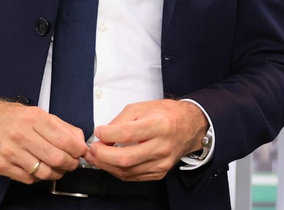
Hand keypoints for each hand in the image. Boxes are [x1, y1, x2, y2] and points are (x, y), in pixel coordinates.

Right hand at [0, 93, 86, 183]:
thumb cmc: (12, 117)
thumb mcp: (38, 113)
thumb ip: (62, 126)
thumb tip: (80, 141)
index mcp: (34, 118)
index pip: (65, 140)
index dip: (78, 150)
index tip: (81, 152)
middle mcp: (21, 134)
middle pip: (56, 158)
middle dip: (70, 164)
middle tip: (72, 162)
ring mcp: (10, 151)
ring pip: (44, 172)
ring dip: (56, 173)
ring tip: (58, 167)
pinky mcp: (1, 165)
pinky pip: (29, 179)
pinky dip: (39, 177)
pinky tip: (39, 168)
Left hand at [86, 100, 208, 181]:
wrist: (190, 126)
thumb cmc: (166, 114)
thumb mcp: (143, 107)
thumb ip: (121, 120)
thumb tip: (103, 134)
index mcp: (160, 125)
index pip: (128, 133)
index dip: (108, 134)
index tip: (99, 132)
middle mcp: (163, 146)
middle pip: (125, 158)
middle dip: (102, 155)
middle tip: (93, 149)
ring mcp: (162, 162)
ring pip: (127, 171)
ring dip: (106, 165)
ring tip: (97, 157)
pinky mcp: (160, 172)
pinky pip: (133, 176)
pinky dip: (118, 170)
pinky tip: (111, 163)